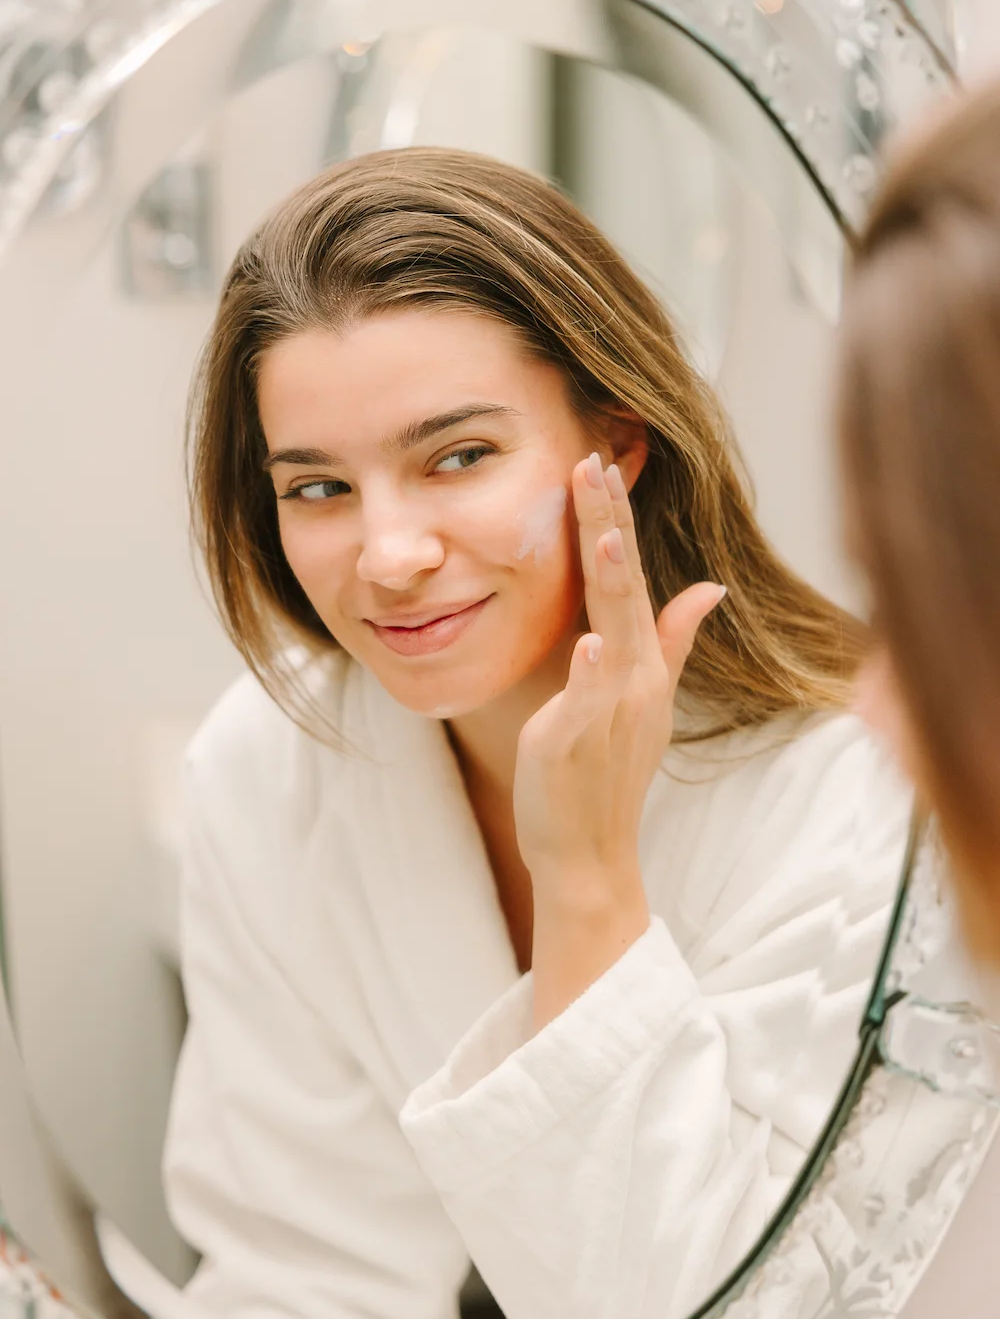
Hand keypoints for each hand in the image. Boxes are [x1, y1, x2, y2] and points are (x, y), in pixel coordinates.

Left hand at [514, 451, 725, 1026]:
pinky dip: (594, 672)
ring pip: (616, 633)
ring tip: (606, 532)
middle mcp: (637, 680)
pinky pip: (592, 702)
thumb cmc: (605, 775)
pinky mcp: (584, 743)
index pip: (631, 578)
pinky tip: (592, 641)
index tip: (598, 465)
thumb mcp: (643, 699)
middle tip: (591, 466)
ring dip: (613, 582)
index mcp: (644, 665)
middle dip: (607, 526)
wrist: (591, 852)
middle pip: (624, 590)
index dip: (615, 522)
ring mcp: (614, 711)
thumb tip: (711, 587)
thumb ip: (673, 640)